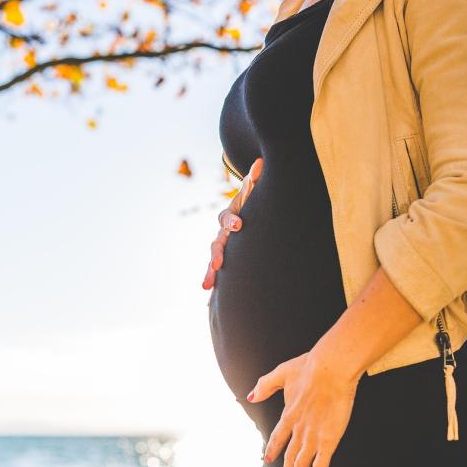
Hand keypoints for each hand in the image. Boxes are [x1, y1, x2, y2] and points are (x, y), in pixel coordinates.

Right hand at [201, 157, 263, 289]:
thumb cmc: (252, 204)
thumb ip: (255, 181)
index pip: (228, 218)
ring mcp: (222, 248)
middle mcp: (222, 234)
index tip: (240, 225)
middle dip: (216, 255)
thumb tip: (260, 162)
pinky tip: (209, 305)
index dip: (233, 221)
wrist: (244, 216)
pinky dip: (215, 287)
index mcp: (230, 216)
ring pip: (213, 261)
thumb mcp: (254, 192)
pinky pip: (218, 274)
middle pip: (216, 244)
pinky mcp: (225, 261)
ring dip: (210, 274)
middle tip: (217, 265)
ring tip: (206, 287)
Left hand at [247, 349, 359, 466]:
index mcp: (289, 414)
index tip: (269, 459)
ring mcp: (313, 437)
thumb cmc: (310, 367)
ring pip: (302, 466)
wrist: (330, 368)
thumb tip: (251, 396)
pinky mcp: (328, 441)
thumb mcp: (282, 372)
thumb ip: (265, 385)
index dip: (274, 449)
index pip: (278, 437)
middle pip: (290, 455)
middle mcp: (298, 429)